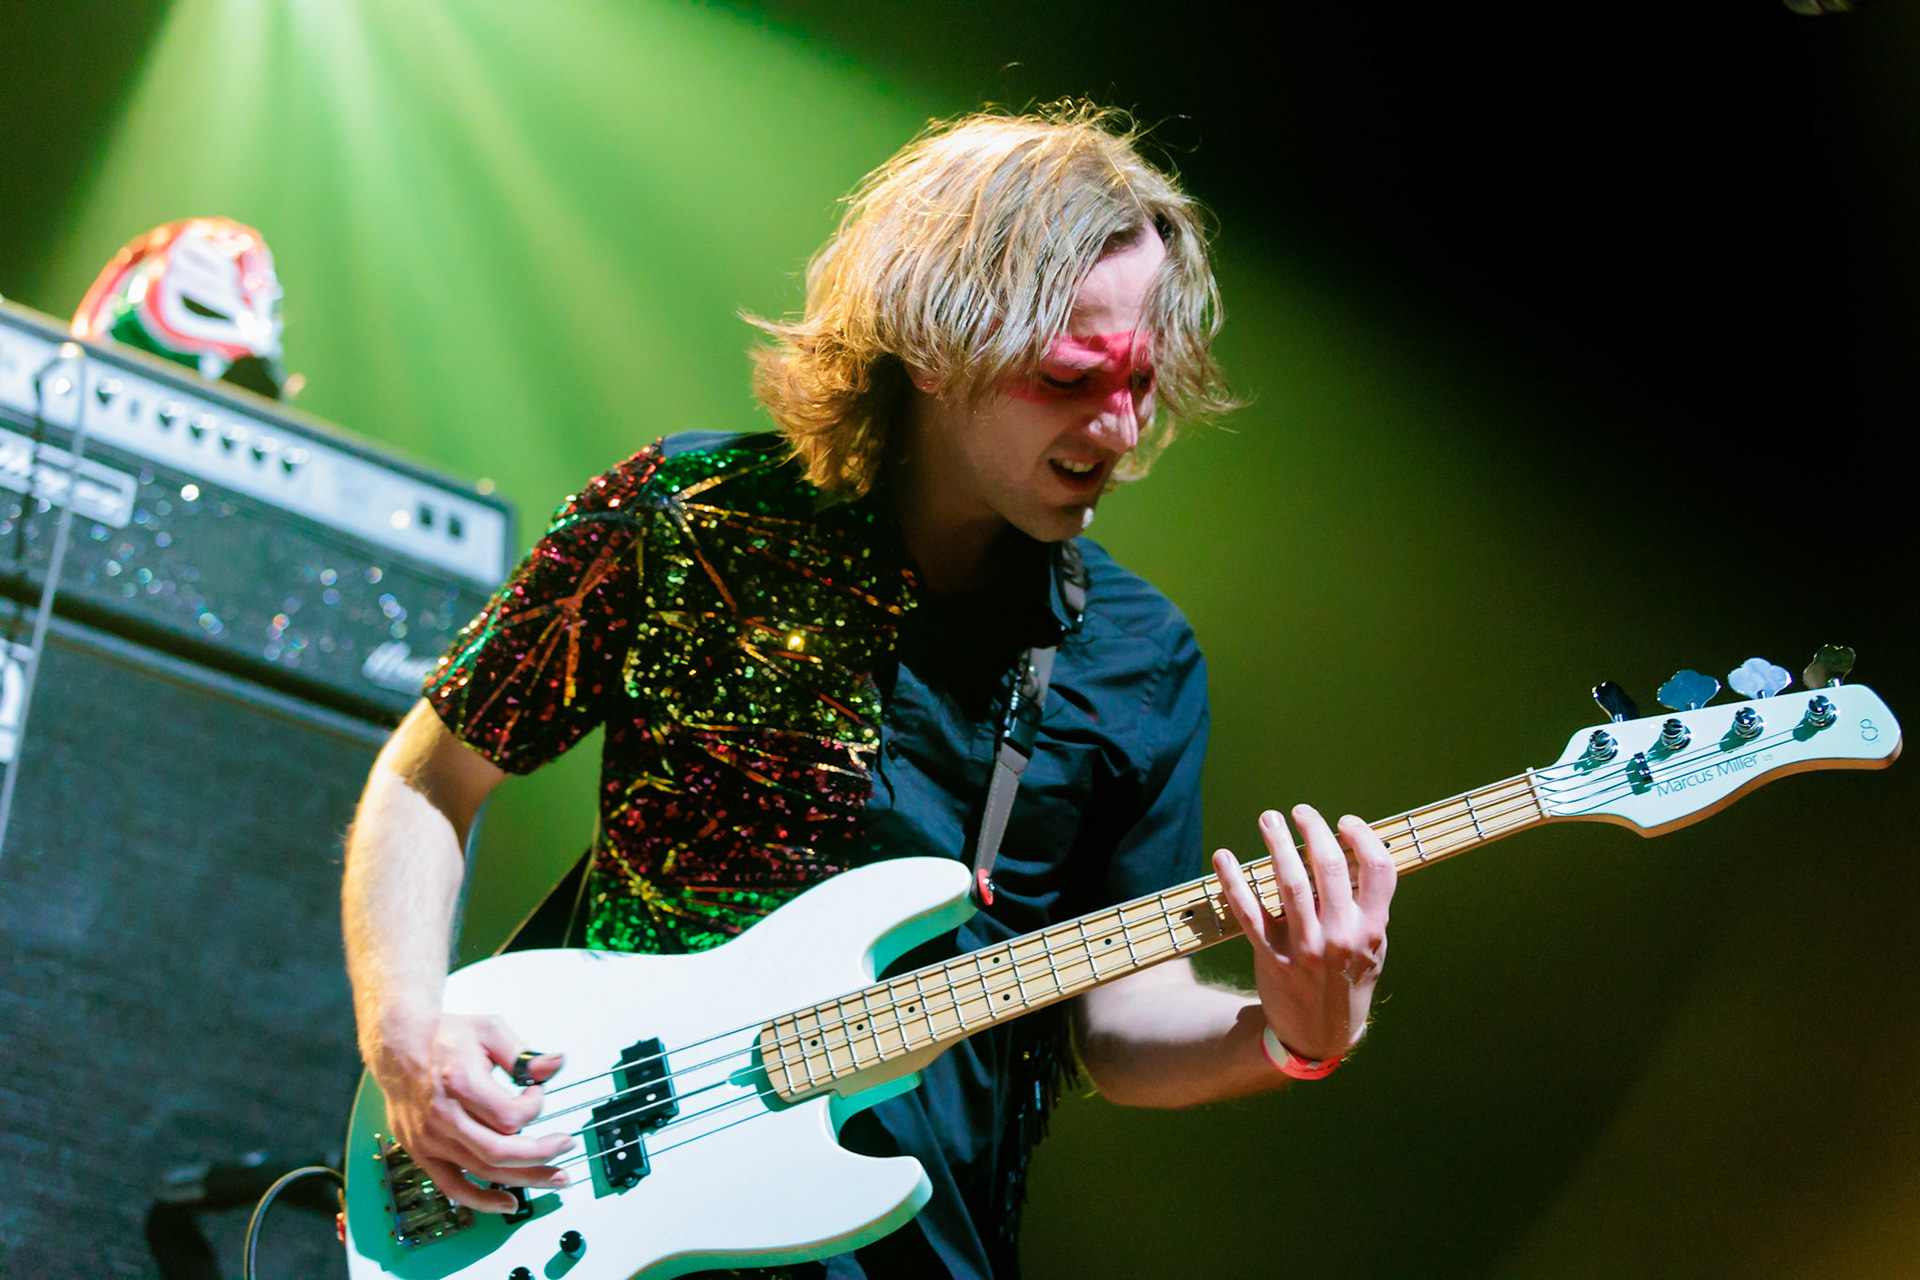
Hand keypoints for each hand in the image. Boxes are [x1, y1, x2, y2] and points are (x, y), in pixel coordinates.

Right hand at [372, 1012, 576, 1211]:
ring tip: (556, 1176)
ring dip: (525, 1178)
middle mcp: (442, 1115)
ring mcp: (430, 1139)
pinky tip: (508, 1203)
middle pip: (499, 1151)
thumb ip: (523, 1054)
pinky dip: (481, 1200)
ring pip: (483, 1171)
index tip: (535, 1091)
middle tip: (566, 1146)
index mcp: (458, 1081)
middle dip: (541, 1154)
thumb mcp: (489, 1031)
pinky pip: (452, 1187)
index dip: (534, 1105)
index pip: (510, 1114)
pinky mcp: (422, 1153)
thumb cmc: (445, 1037)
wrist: (398, 1046)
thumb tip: (555, 1065)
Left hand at [1213, 804, 1395, 1063]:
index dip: (1363, 838)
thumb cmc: (1347, 980)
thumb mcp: (1372, 948)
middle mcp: (1340, 937)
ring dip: (1277, 844)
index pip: (1378, 871)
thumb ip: (1366, 906)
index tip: (1345, 822)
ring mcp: (1305, 948)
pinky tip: (1223, 857)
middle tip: (1300, 811)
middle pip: (1329, 868)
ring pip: (1288, 884)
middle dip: (1313, 830)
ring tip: (1268, 819)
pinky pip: (1249, 912)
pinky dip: (1233, 882)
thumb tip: (1351, 851)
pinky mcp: (1271, 956)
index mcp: (1371, 930)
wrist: (1318, 1034)